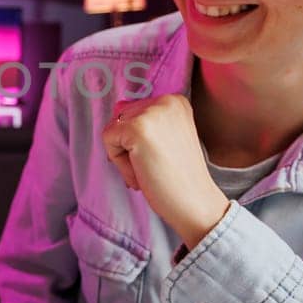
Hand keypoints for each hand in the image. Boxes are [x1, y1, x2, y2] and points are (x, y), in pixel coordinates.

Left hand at [101, 94, 229, 247]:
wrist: (195, 202)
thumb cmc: (179, 177)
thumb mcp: (168, 136)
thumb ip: (146, 120)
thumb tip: (117, 106)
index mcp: (175, 101)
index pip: (133, 110)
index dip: (138, 140)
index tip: (160, 156)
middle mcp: (165, 100)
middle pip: (121, 118)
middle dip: (130, 147)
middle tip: (156, 166)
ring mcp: (151, 113)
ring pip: (113, 129)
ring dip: (124, 156)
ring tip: (150, 169)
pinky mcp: (136, 128)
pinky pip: (108, 140)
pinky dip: (120, 163)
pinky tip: (143, 172)